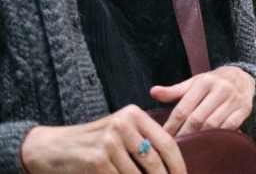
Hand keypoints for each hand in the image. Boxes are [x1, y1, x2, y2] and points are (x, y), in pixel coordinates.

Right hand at [20, 105, 184, 173]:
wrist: (52, 148)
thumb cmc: (92, 142)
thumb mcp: (119, 131)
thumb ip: (143, 141)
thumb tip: (171, 166)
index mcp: (134, 114)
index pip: (166, 141)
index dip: (177, 164)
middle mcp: (123, 124)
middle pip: (155, 160)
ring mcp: (109, 141)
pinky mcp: (97, 160)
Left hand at [149, 65, 255, 135]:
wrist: (242, 76)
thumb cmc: (212, 82)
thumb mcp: (193, 83)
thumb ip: (173, 91)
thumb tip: (152, 92)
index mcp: (204, 81)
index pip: (183, 109)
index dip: (171, 125)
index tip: (164, 136)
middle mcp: (221, 88)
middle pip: (197, 119)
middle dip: (184, 134)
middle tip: (175, 144)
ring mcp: (235, 98)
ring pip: (213, 125)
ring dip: (200, 137)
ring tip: (189, 145)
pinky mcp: (245, 108)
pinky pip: (229, 127)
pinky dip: (218, 135)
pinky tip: (209, 140)